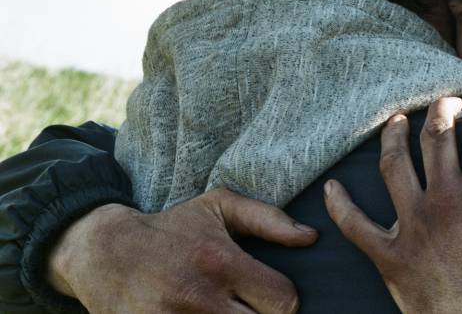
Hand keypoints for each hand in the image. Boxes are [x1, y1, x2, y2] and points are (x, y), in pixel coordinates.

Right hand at [47, 188, 317, 312]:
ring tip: (231, 312)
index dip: (287, 304)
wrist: (102, 251)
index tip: (276, 299)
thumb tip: (312, 237)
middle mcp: (200, 297)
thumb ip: (268, 218)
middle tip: (255, 309)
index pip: (283, 300)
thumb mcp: (218, 207)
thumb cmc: (171, 228)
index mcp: (222, 262)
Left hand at [324, 96, 461, 312]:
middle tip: (448, 102)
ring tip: (397, 120)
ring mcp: (414, 224)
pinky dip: (340, 205)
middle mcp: (446, 194)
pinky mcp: (391, 256)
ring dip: (393, 136)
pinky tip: (331, 188)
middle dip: (444, 110)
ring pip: (394, 164)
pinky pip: (356, 225)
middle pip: (438, 134)